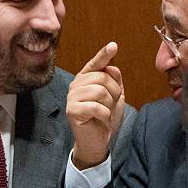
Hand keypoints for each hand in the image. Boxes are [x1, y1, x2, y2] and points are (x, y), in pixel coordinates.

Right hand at [66, 42, 125, 169]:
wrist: (97, 141)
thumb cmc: (105, 117)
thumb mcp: (115, 96)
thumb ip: (115, 80)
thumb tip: (112, 66)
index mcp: (86, 78)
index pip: (96, 63)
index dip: (104, 54)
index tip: (113, 45)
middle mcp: (77, 84)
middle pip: (102, 77)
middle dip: (114, 92)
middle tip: (111, 105)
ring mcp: (72, 96)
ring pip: (100, 91)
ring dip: (109, 104)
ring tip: (105, 112)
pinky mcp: (71, 110)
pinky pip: (95, 106)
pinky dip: (104, 114)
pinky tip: (101, 119)